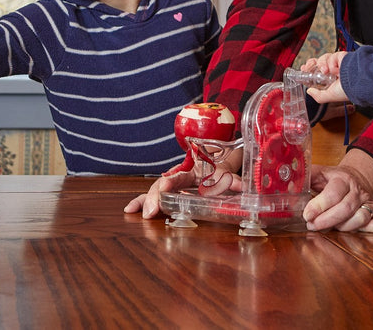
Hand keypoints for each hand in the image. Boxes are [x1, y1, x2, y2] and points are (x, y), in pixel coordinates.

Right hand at [123, 148, 241, 218]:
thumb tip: (242, 187)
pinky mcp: (169, 192)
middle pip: (161, 185)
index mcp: (189, 170)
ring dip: (143, 200)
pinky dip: (142, 202)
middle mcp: (176, 177)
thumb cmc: (217, 167)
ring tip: (132, 211)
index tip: (163, 189)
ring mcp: (170, 185)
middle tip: (149, 212)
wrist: (214, 159)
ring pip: (153, 191)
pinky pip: (154, 197)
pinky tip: (130, 210)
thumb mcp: (225, 172)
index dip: (170, 182)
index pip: (177, 176)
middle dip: (153, 198)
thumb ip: (232, 180)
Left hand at [302, 53, 348, 103]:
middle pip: (318, 61)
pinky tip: (337, 70)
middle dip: (311, 63)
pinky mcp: (341, 56)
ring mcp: (337, 62)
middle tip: (308, 68)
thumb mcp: (330, 96)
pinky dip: (332, 63)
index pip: (317, 70)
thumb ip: (319, 96)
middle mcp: (333, 70)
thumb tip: (309, 91)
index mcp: (330, 78)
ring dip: (323, 64)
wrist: (356, 83)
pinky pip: (332, 56)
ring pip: (323, 58)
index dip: (309, 68)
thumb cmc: (347, 90)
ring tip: (326, 71)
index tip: (303, 69)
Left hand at [303, 152, 372, 232]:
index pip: (333, 192)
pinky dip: (372, 229)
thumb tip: (288, 188)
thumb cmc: (332, 180)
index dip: (319, 205)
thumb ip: (303, 179)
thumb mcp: (317, 174)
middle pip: (346, 208)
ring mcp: (369, 202)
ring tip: (329, 228)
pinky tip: (356, 232)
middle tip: (312, 226)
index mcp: (342, 179)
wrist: (356, 178)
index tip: (306, 215)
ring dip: (343, 227)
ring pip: (361, 218)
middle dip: (326, 220)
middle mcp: (357, 191)